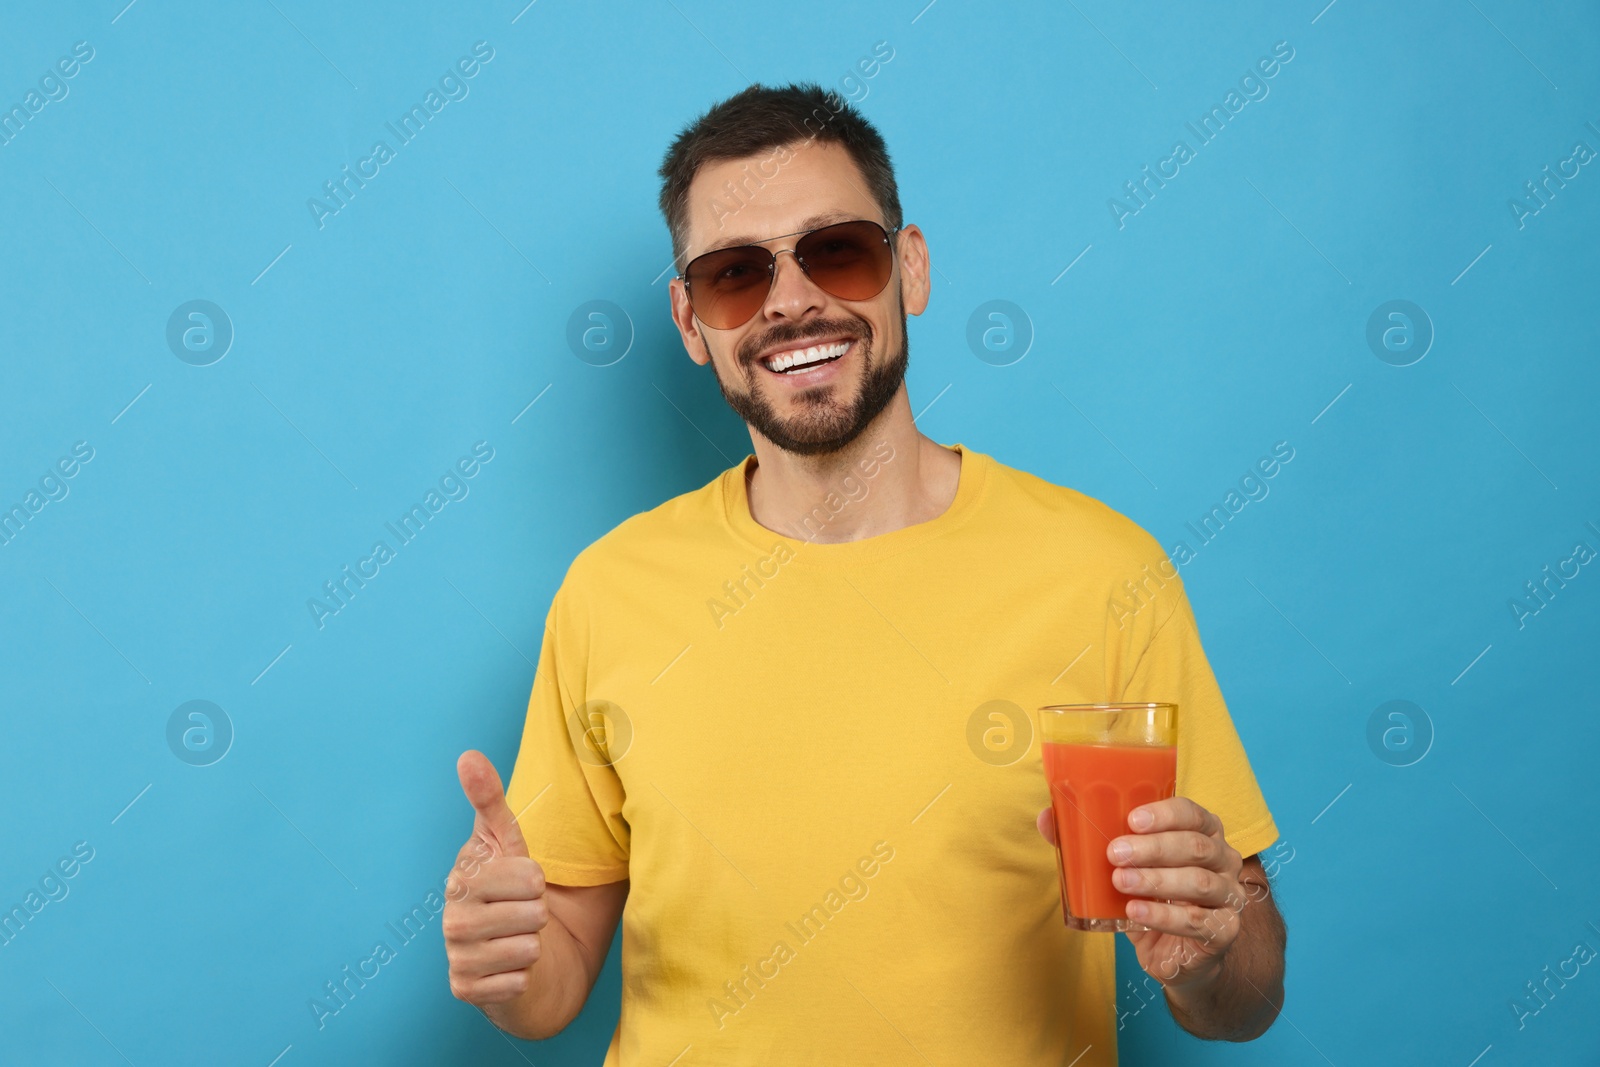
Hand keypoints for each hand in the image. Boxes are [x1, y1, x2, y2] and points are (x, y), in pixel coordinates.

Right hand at [445, 750, 549, 1005]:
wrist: (517, 952)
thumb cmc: (513, 893)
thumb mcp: (507, 842)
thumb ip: (489, 799)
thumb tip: (468, 755)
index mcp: (462, 877)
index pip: (529, 877)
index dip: (539, 882)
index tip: (523, 883)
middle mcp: (451, 917)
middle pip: (533, 913)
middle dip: (539, 914)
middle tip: (521, 914)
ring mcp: (456, 956)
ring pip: (529, 947)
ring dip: (534, 945)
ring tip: (516, 939)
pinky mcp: (465, 991)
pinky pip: (518, 980)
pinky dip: (523, 976)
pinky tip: (508, 969)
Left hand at [1035, 796, 1249, 989]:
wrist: (1177, 954)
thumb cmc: (1150, 898)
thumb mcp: (1122, 868)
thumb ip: (1087, 841)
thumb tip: (1046, 817)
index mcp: (1202, 833)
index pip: (1192, 813)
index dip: (1165, 813)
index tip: (1131, 820)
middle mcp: (1222, 860)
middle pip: (1195, 846)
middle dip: (1153, 848)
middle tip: (1115, 854)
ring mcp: (1228, 896)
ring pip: (1198, 882)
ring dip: (1156, 881)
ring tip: (1121, 882)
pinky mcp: (1224, 930)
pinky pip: (1197, 921)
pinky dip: (1164, 916)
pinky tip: (1136, 913)